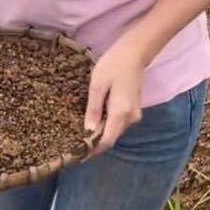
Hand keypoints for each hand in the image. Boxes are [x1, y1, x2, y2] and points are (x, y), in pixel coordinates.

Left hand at [84, 42, 144, 156]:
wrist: (134, 53)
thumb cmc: (113, 65)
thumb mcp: (97, 85)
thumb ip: (93, 109)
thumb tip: (89, 131)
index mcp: (121, 113)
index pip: (107, 141)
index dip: (93, 151)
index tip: (79, 156)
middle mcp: (131, 118)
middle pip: (111, 137)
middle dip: (95, 142)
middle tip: (75, 143)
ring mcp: (135, 114)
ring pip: (115, 130)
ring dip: (101, 133)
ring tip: (81, 132)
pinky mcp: (134, 109)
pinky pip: (118, 122)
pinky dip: (107, 124)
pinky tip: (95, 119)